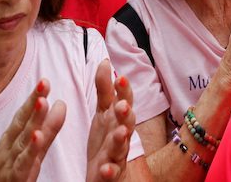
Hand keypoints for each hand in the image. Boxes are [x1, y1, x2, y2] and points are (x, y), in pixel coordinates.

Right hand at [0, 80, 65, 181]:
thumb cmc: (13, 176)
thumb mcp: (28, 151)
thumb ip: (46, 130)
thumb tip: (60, 104)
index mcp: (10, 142)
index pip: (22, 117)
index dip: (32, 99)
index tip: (44, 81)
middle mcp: (7, 150)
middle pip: (21, 124)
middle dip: (33, 102)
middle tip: (45, 82)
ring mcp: (9, 164)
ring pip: (22, 141)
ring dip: (32, 121)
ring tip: (43, 102)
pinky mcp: (15, 179)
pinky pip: (23, 164)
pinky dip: (30, 150)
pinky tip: (37, 137)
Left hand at [82, 60, 137, 181]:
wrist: (105, 174)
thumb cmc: (106, 140)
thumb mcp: (103, 113)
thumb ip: (104, 89)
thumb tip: (105, 61)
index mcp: (118, 120)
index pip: (124, 102)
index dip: (124, 91)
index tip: (120, 78)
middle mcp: (121, 136)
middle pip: (127, 124)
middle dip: (126, 115)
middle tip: (122, 106)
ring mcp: (117, 156)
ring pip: (121, 148)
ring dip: (120, 140)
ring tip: (120, 133)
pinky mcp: (110, 175)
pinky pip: (111, 173)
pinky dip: (109, 171)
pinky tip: (105, 168)